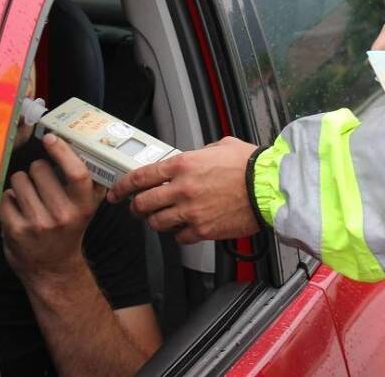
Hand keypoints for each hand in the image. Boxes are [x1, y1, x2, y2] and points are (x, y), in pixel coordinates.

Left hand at [0, 133, 105, 284]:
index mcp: (83, 206)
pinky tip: (19, 211)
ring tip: (29, 198)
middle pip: (39, 169)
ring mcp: (38, 224)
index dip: (62, 151)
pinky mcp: (16, 231)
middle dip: (37, 171)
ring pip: (19, 180)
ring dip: (21, 184)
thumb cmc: (68, 231)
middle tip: (41, 184)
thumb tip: (77, 145)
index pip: (76, 172)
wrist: (54, 269)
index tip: (50, 138)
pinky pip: (6, 198)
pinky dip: (10, 201)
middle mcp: (62, 215)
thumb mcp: (85, 209)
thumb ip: (84, 182)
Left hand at [107, 137, 259, 243]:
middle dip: (135, 208)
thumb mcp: (220, 146)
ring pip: (158, 224)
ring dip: (156, 222)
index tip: (115, 192)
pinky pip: (180, 238)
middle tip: (137, 208)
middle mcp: (181, 189)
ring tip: (162, 219)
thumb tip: (193, 159)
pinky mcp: (203, 230)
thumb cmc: (250, 165)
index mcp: (182, 165)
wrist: (269, 187)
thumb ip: (199, 153)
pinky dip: (180, 234)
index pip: (140, 177)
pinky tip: (186, 228)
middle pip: (143, 204)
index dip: (122, 186)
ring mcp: (190, 212)